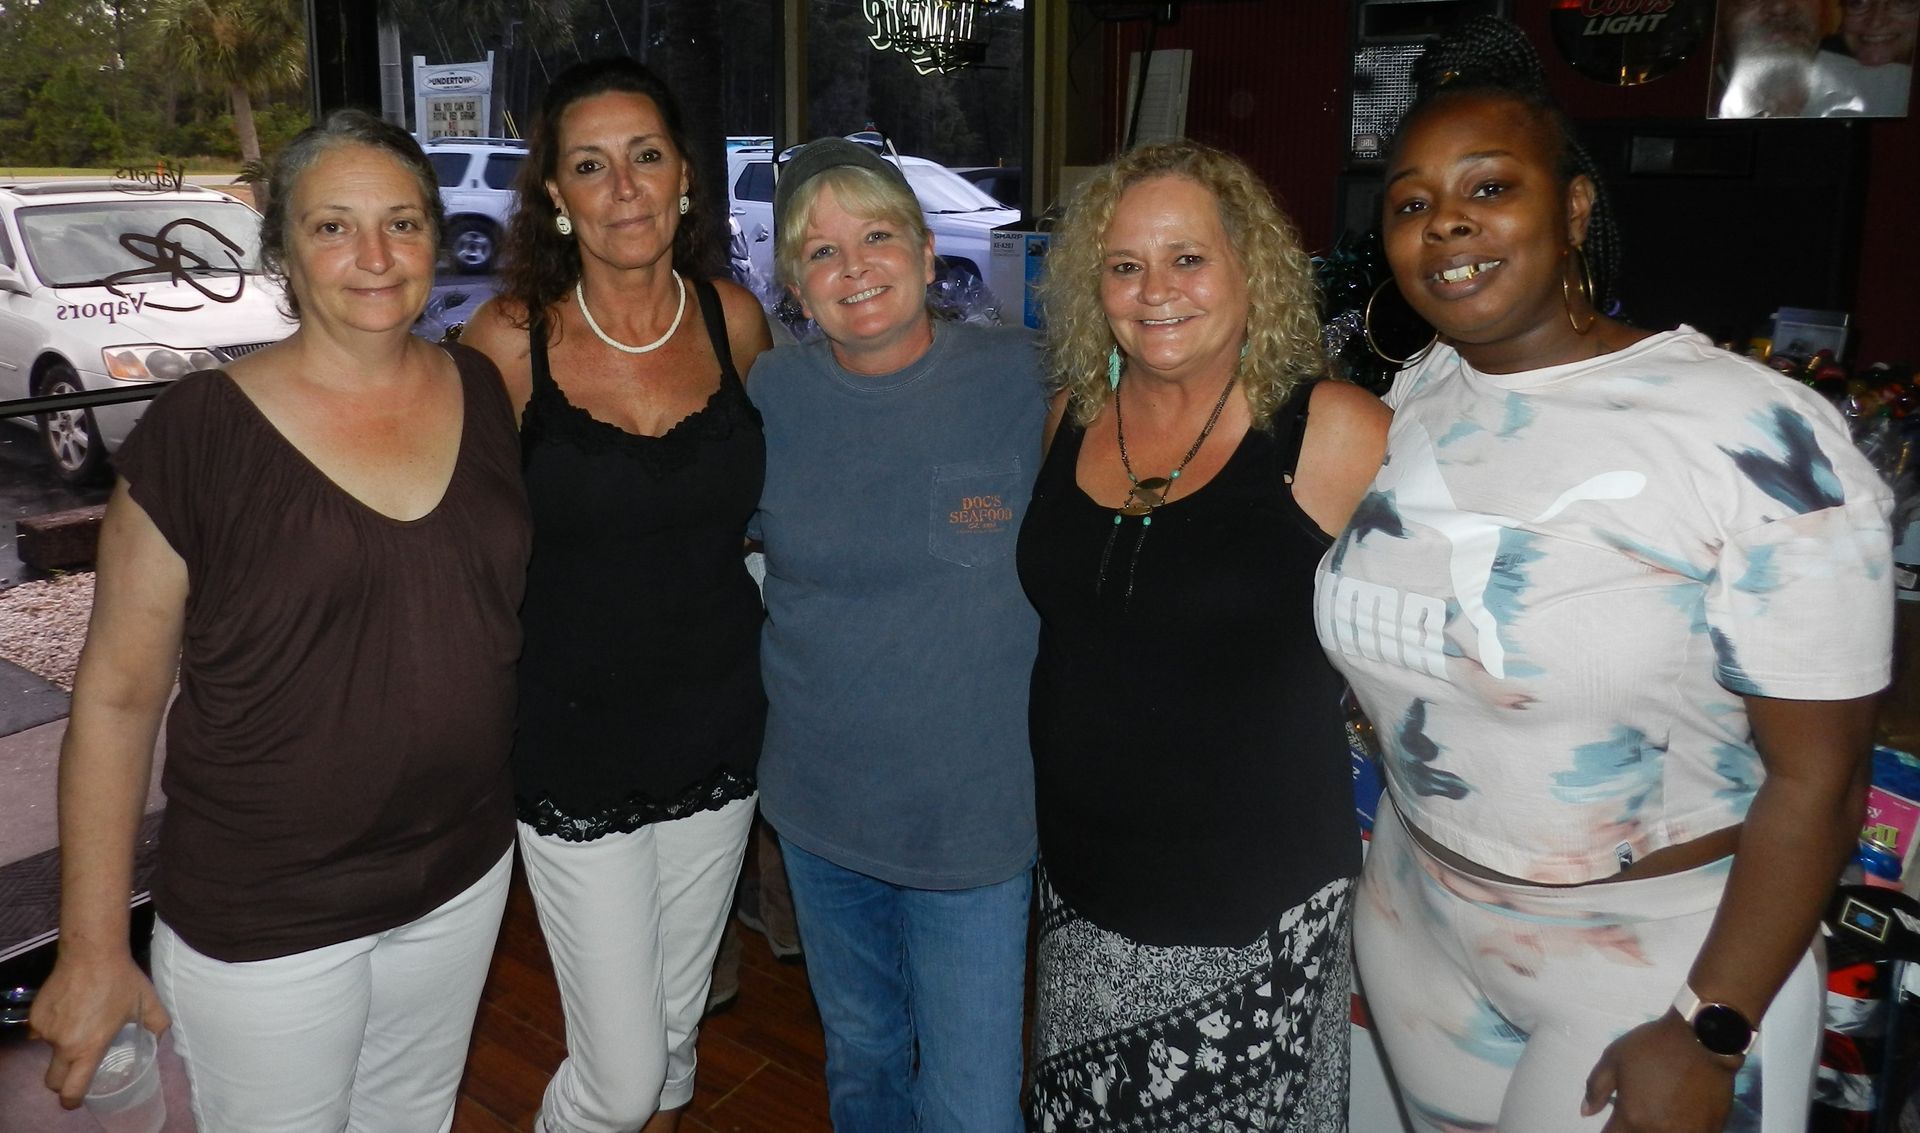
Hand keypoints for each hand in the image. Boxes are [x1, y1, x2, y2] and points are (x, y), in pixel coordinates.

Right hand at [29, 948, 169, 1108]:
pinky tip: (70, 1010)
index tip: (78, 1099)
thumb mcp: (149, 1003)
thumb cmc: (121, 980)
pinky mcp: (35, 1016)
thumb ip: (157, 1025)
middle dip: (63, 1082)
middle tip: (76, 1070)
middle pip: (53, 1080)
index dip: (73, 1100)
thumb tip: (159, 1037)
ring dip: (61, 1046)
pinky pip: (41, 1031)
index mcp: (88, 1048)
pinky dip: (53, 1027)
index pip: (72, 1089)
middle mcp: (62, 1044)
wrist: (91, 953)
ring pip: (48, 1050)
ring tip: (81, 1024)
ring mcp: (45, 1030)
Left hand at [1583, 1012, 1739, 1131]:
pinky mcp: (1710, 1129)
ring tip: (1659, 1112)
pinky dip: (1681, 1129)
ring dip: (1656, 1129)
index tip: (1614, 1121)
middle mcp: (1659, 1132)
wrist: (1703, 1040)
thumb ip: (1596, 1088)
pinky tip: (1680, 1116)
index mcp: (1632, 1118)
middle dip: (1633, 1130)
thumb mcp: (1614, 1058)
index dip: (1610, 1130)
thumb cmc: (1654, 1047)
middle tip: (1638, 1113)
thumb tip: (1586, 1112)